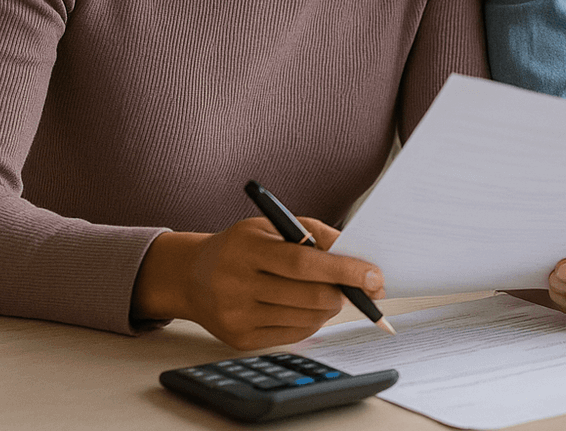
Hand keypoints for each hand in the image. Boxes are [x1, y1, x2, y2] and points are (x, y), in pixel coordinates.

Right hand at [132, 217, 383, 349]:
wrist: (191, 276)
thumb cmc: (242, 246)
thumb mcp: (272, 225)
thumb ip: (314, 233)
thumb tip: (355, 255)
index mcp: (247, 249)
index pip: (303, 264)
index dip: (342, 271)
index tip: (373, 276)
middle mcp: (237, 285)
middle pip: (308, 296)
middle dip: (343, 292)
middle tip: (361, 285)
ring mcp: (237, 316)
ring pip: (305, 318)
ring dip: (330, 306)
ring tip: (330, 292)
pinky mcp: (240, 340)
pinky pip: (293, 334)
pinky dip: (312, 320)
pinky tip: (307, 306)